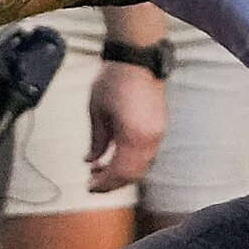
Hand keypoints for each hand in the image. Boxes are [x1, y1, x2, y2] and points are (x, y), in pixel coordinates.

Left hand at [86, 58, 168, 191]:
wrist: (137, 60)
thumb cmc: (115, 81)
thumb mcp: (97, 112)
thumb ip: (96, 140)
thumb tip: (90, 161)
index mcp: (134, 136)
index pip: (119, 173)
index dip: (103, 184)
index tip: (88, 187)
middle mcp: (150, 138)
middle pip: (133, 174)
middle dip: (112, 183)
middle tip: (92, 183)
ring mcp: (158, 133)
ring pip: (142, 166)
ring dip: (121, 173)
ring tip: (100, 169)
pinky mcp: (160, 127)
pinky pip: (147, 155)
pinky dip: (130, 161)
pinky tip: (114, 157)